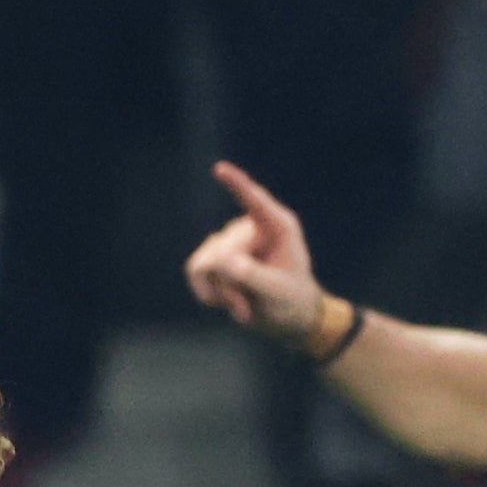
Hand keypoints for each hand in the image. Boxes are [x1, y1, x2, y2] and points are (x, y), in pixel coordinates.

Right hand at [184, 161, 331, 349]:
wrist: (287, 317)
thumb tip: (227, 262)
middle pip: (222, 251)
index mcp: (277, 226)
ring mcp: (230, 240)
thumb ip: (256, 276)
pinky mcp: (214, 257)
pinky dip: (207, 293)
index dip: (236, 184)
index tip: (220, 169)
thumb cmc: (292, 300)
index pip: (254, 200)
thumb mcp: (279, 292)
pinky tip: (226, 301)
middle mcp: (250, 228)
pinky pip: (194, 270)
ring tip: (243, 306)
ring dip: (221, 292)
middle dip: (230, 285)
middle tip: (247, 308)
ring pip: (204, 263)